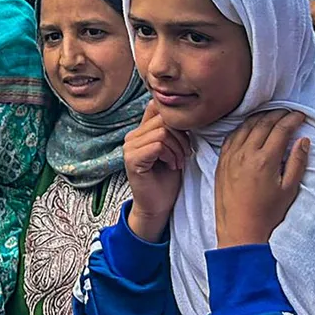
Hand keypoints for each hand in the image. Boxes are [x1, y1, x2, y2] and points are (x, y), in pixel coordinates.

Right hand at [123, 101, 189, 241]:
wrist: (158, 206)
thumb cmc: (167, 178)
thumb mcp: (173, 148)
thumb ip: (170, 129)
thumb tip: (180, 111)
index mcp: (140, 132)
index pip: (156, 108)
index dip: (175, 120)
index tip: (185, 138)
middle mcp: (131, 137)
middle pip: (163, 119)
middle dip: (181, 137)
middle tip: (185, 154)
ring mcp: (129, 148)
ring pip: (162, 132)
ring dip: (177, 148)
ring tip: (178, 162)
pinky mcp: (132, 159)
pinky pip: (157, 145)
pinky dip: (170, 155)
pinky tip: (171, 166)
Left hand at [214, 111, 309, 247]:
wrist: (240, 230)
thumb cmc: (268, 213)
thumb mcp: (289, 189)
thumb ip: (297, 162)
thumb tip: (303, 140)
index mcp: (265, 159)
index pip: (280, 129)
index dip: (292, 119)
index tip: (301, 116)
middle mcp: (245, 153)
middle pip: (263, 123)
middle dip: (278, 114)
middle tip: (289, 113)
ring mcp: (230, 156)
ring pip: (245, 126)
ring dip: (260, 117)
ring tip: (272, 116)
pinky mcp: (221, 161)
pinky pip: (231, 136)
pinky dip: (243, 127)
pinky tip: (250, 128)